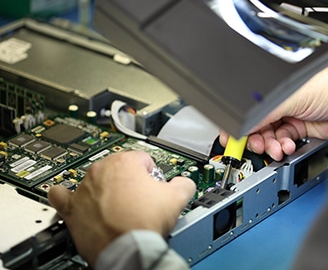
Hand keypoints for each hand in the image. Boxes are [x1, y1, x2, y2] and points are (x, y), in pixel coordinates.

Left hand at [48, 151, 195, 266]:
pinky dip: (66, 196)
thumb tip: (184, 183)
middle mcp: (100, 171)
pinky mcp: (71, 209)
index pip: (143, 160)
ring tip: (119, 206)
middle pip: (119, 169)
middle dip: (130, 181)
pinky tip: (71, 197)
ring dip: (106, 189)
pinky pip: (61, 195)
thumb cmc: (144, 222)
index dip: (152, 175)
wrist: (127, 248)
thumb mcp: (177, 198)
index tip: (154, 187)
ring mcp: (83, 189)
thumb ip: (183, 183)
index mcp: (125, 162)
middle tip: (140, 200)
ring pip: (95, 181)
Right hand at [220, 66, 327, 159]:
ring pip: (270, 135)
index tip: (231, 137)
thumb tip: (241, 124)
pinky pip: (284, 141)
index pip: (250, 106)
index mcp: (276, 86)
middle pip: (257, 123)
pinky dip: (283, 147)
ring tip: (278, 148)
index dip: (239, 122)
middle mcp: (282, 100)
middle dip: (255, 137)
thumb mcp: (293, 97)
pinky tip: (288, 146)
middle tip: (257, 146)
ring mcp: (292, 114)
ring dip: (270, 145)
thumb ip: (265, 112)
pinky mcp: (302, 129)